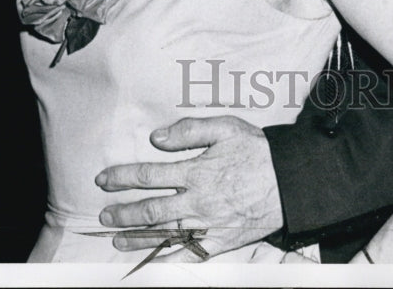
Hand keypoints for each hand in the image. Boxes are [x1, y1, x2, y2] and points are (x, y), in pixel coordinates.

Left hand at [95, 116, 283, 261]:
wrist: (289, 182)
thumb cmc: (257, 151)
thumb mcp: (226, 127)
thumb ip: (190, 130)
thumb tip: (157, 138)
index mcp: (196, 171)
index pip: (149, 174)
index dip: (123, 177)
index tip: (104, 179)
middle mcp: (197, 200)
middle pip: (151, 209)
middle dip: (123, 212)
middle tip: (103, 215)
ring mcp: (207, 224)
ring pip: (164, 234)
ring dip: (137, 237)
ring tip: (116, 238)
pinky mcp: (219, 241)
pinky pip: (188, 256)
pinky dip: (166, 262)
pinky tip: (149, 264)